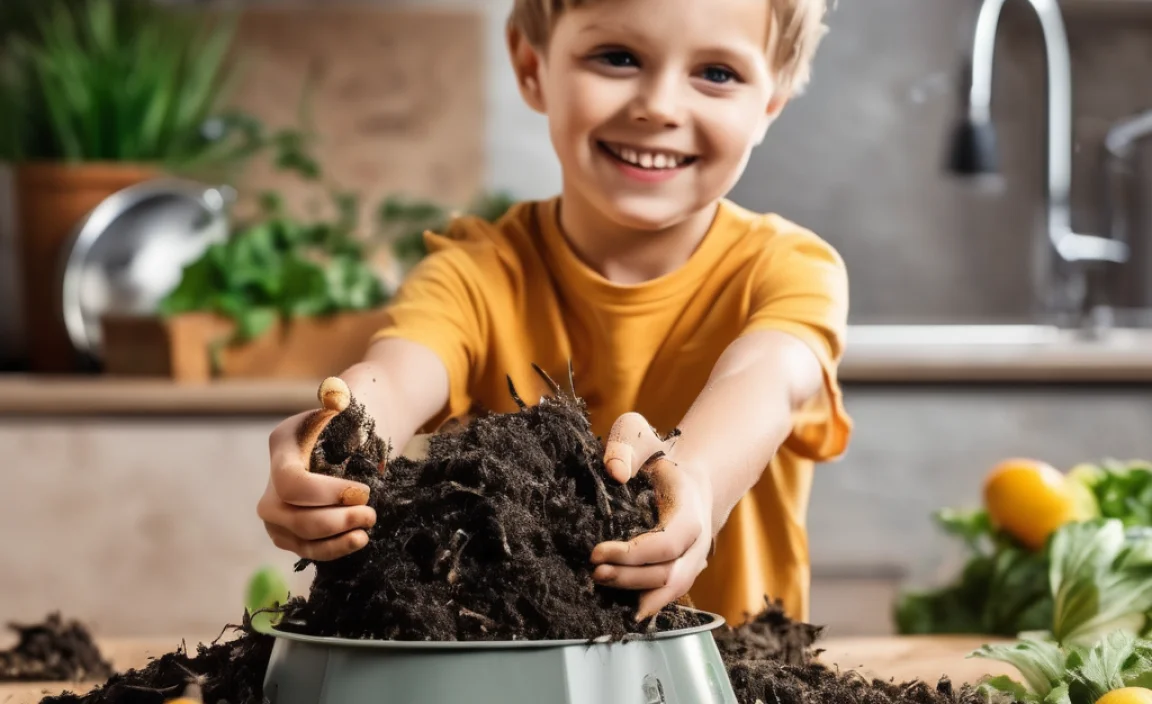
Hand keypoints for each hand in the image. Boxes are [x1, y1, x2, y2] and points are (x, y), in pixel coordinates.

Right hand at [256, 379, 377, 560]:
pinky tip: (358, 539)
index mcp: (283, 443)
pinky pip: (304, 548)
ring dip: (333, 539)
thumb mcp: (353, 401)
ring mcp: (278, 507)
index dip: (324, 493)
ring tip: (366, 528)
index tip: (363, 492)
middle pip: (287, 513)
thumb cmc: (358, 416)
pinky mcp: (290, 529)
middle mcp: (271, 477)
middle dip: (332, 520)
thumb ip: (343, 398)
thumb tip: (335, 395)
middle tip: (370, 513)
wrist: (361, 434)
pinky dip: (331, 549)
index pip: (290, 481)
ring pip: (294, 536)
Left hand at [591, 413, 712, 619]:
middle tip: (594, 571)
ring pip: (670, 588)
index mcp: (689, 507)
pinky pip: (668, 593)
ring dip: (635, 591)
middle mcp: (697, 539)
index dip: (634, 553)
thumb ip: (625, 447)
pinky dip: (647, 604)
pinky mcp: (681, 569)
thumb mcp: (637, 434)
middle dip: (630, 577)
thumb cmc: (656, 454)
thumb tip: (614, 472)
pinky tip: (622, 611)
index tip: (597, 551)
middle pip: (668, 572)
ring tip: (599, 582)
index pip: (668, 541)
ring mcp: (692, 558)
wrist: (683, 474)